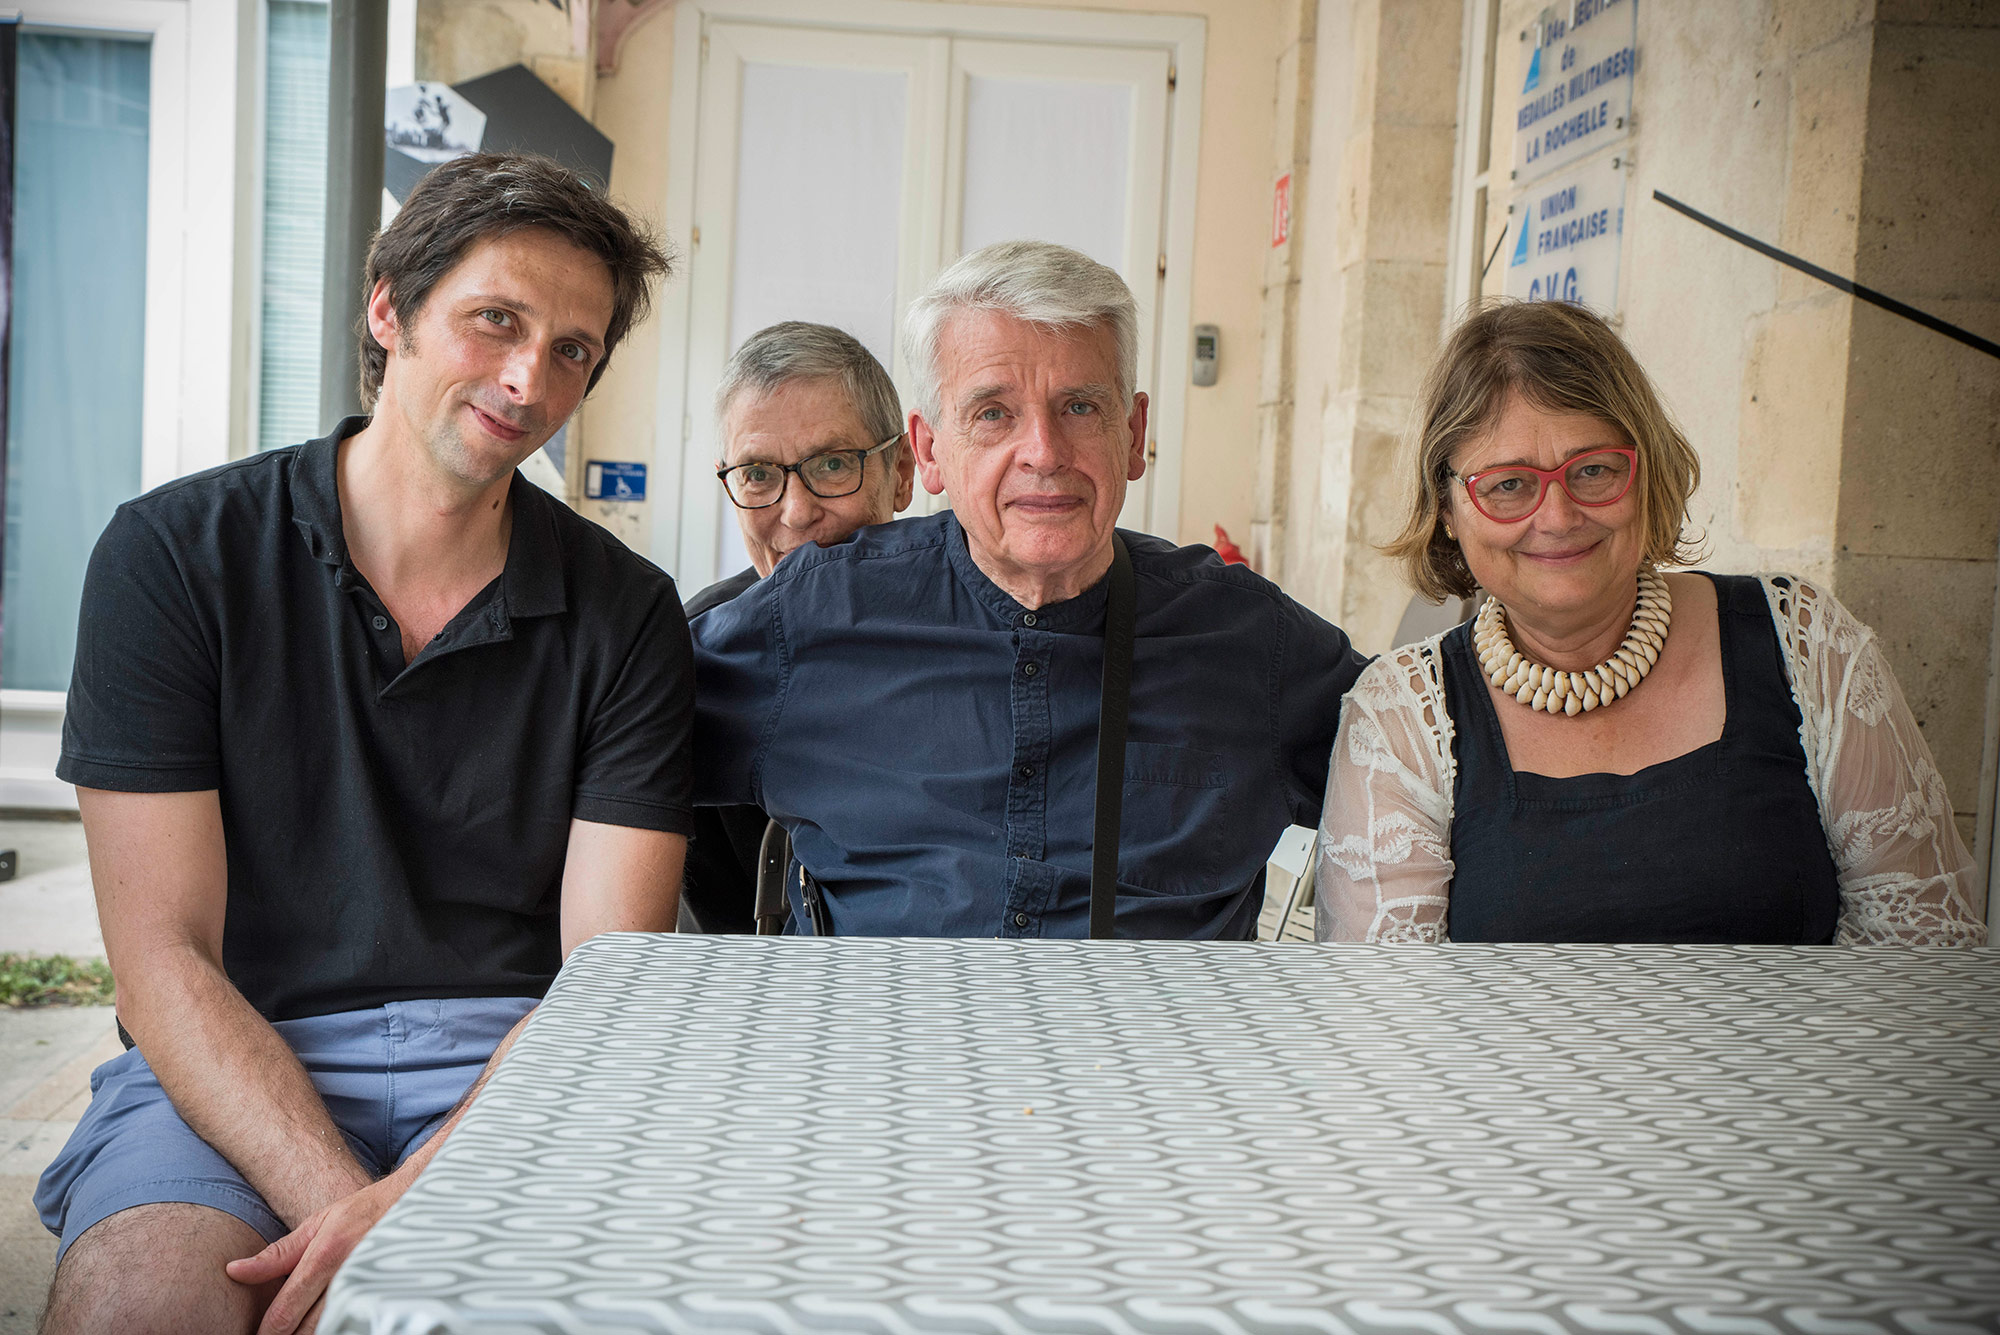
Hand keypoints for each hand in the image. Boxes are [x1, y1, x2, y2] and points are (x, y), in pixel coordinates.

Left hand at [227, 1174, 402, 1334]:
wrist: (418, 1199)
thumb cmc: (363, 1211)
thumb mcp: (318, 1223)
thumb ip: (277, 1254)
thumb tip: (234, 1271)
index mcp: (326, 1256)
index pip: (286, 1311)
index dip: (267, 1332)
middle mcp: (348, 1275)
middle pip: (308, 1330)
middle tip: (278, 1333)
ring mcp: (372, 1288)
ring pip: (333, 1329)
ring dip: (312, 1332)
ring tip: (299, 1328)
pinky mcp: (390, 1296)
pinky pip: (358, 1323)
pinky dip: (339, 1325)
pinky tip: (330, 1322)